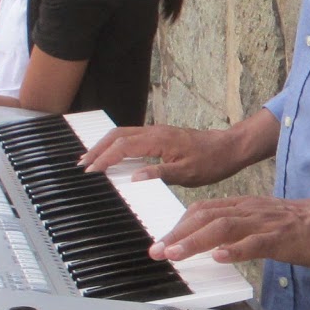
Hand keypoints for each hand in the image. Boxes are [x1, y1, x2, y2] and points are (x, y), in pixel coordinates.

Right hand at [82, 124, 245, 186]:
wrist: (228, 148)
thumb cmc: (211, 162)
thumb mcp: (187, 174)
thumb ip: (159, 175)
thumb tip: (134, 177)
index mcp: (159, 140)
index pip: (123, 147)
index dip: (104, 159)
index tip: (90, 171)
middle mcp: (155, 132)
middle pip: (117, 135)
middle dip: (97, 148)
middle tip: (81, 164)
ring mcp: (157, 132)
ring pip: (123, 134)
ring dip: (105, 145)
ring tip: (90, 159)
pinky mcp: (160, 135)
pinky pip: (132, 136)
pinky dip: (117, 144)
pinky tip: (113, 154)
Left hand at [149, 186, 309, 268]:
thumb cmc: (304, 226)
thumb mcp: (264, 224)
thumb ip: (241, 232)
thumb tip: (216, 247)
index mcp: (245, 207)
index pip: (203, 210)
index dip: (178, 225)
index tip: (161, 242)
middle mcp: (250, 210)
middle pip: (205, 216)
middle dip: (177, 234)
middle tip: (156, 252)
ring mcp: (265, 223)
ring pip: (224, 227)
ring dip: (196, 241)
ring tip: (176, 255)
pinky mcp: (282, 237)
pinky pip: (256, 242)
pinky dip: (235, 249)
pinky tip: (220, 257)